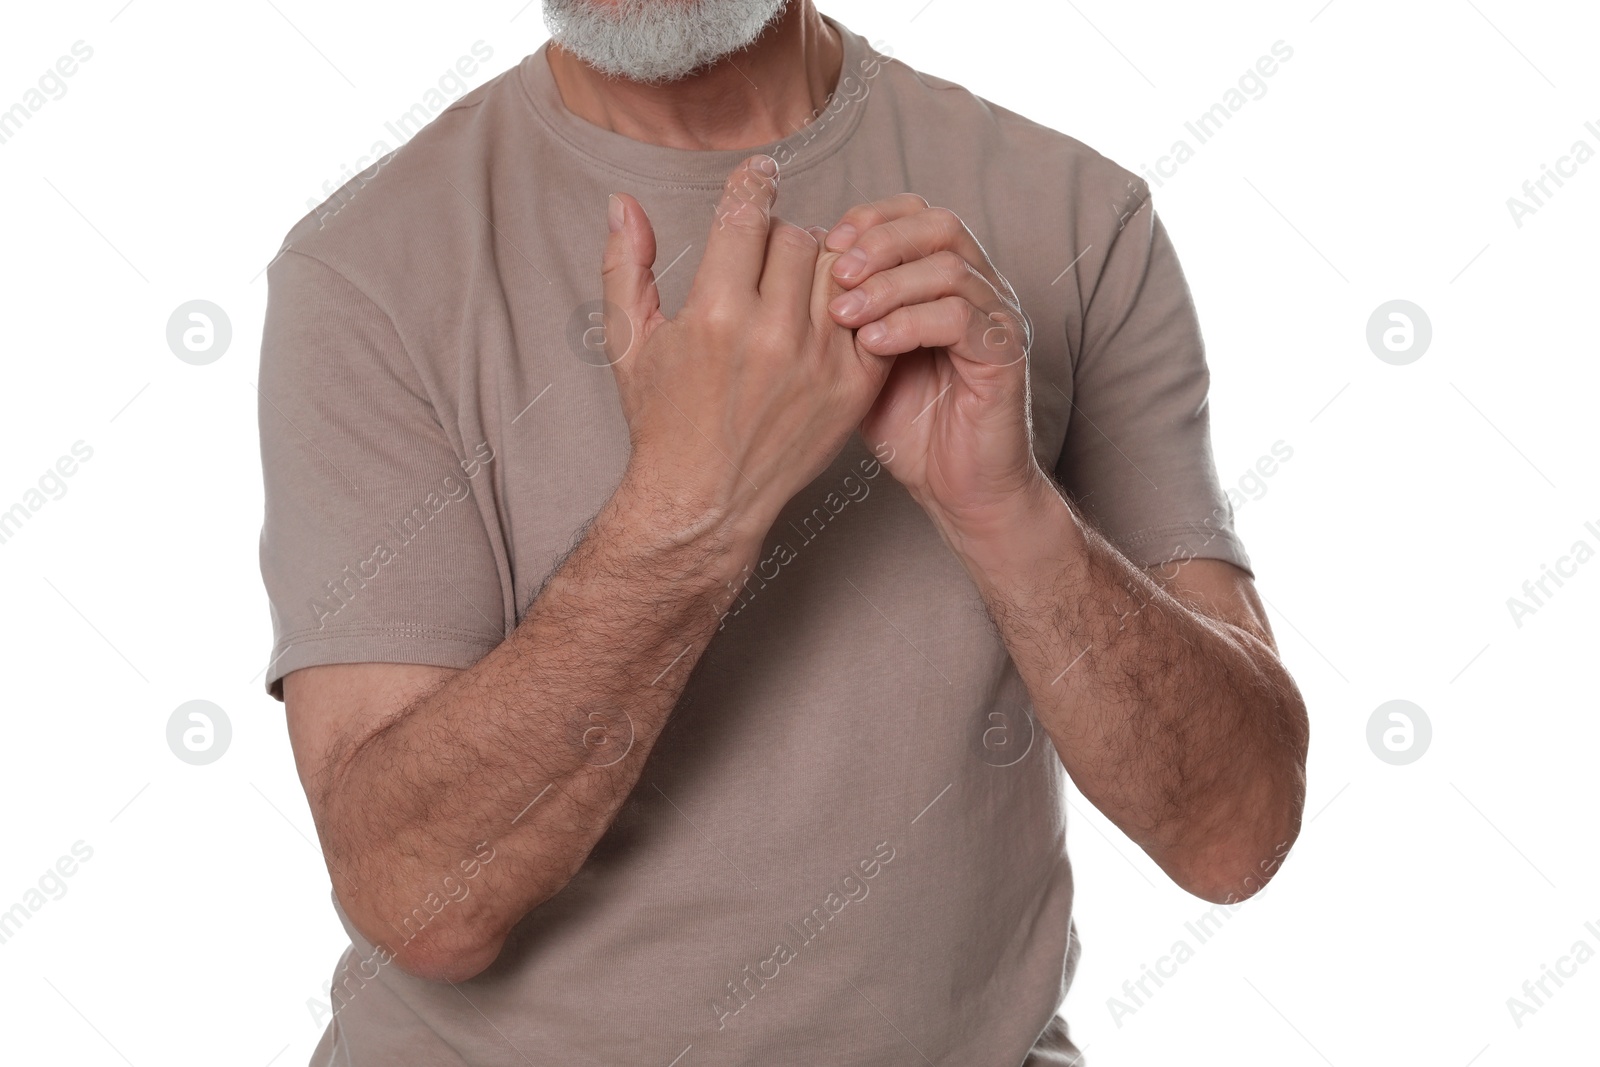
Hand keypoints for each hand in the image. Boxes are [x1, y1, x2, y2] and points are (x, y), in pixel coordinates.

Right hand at [602, 157, 894, 544]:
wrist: (704, 501)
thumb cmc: (661, 422)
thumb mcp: (629, 343)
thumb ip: (625, 266)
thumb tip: (620, 203)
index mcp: (716, 315)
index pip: (748, 216)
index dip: (754, 183)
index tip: (761, 173)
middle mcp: (773, 336)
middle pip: (798, 237)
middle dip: (780, 235)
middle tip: (767, 254)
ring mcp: (820, 363)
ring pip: (840, 271)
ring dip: (820, 267)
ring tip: (796, 284)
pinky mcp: (852, 388)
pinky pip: (871, 315)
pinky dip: (854, 306)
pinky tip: (828, 315)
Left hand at [823, 195, 1048, 536]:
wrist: (959, 488)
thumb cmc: (908, 426)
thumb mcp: (859, 359)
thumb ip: (841, 313)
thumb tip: (786, 272)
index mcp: (949, 279)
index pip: (917, 213)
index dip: (872, 218)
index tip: (826, 241)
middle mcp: (982, 289)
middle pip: (940, 225)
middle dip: (881, 241)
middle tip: (836, 272)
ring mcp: (998, 319)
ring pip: (948, 268)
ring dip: (888, 286)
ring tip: (843, 316)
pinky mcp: (1006, 355)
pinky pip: (960, 319)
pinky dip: (909, 324)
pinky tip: (872, 345)